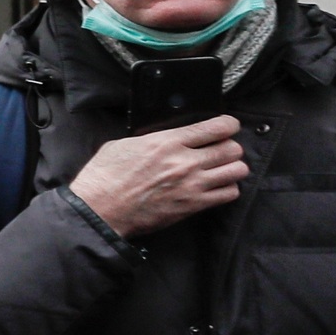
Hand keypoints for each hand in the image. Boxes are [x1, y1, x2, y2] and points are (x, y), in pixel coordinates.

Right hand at [67, 115, 246, 237]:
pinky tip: (215, 187)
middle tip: (221, 151)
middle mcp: (185, 161)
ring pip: (237, 170)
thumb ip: (153, 139)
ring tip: (221, 169)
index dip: (229, 124)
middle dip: (230, 147)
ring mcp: (192, 185)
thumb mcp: (124, 145)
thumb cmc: (105, 177)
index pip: (217, 127)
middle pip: (232, 148)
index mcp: (167, 142)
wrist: (99, 210)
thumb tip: (168, 137)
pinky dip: (227, 189)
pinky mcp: (193, 205)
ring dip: (232, 168)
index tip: (228, 127)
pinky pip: (229, 193)